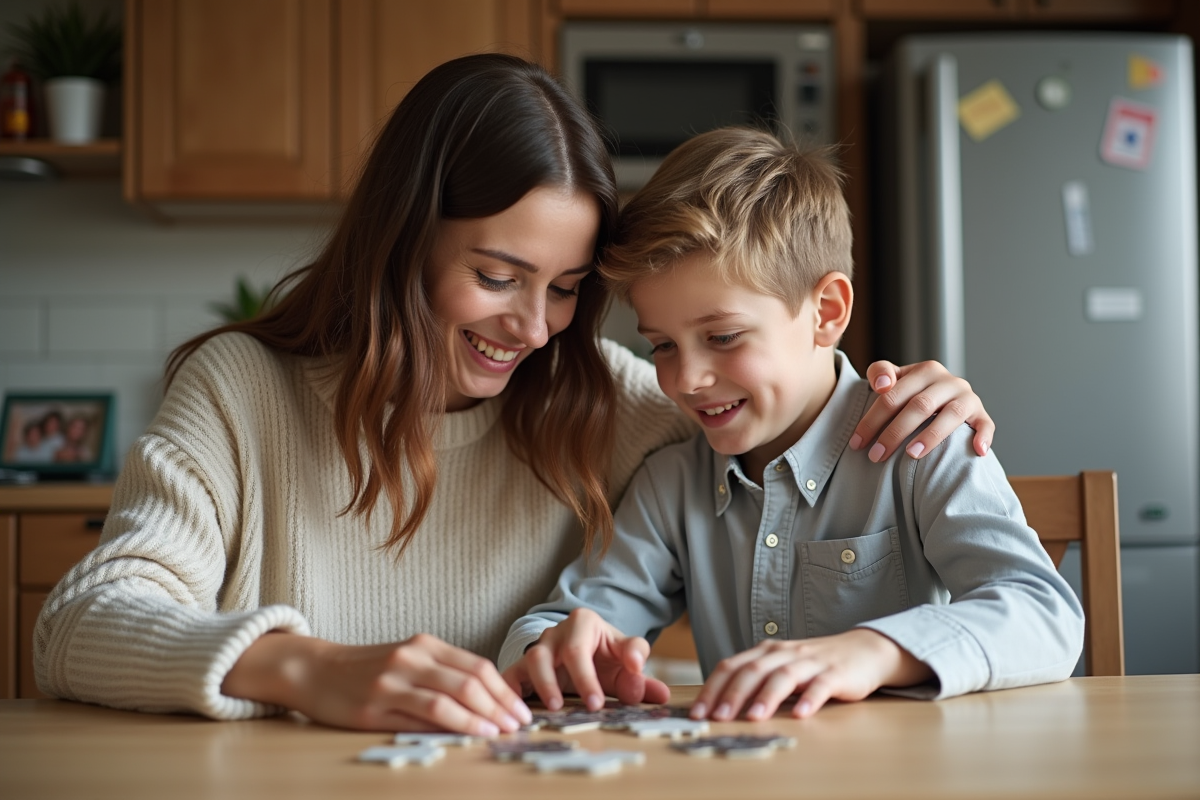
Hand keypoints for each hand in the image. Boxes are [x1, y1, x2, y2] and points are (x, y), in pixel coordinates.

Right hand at [221, 631, 531, 733]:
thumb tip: (484, 703)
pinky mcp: (376, 705)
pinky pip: (423, 714)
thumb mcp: (406, 662)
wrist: (314, 669)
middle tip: (520, 724)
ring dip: (483, 717)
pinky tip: (471, 733)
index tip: (522, 707)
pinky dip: (455, 724)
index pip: (477, 665)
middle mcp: (412, 657)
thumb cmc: (365, 669)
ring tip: (502, 732)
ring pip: (451, 697)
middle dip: (501, 704)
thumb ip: (440, 675)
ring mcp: (394, 680)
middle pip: (471, 680)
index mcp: (424, 645)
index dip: (504, 688)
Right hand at [502, 608, 670, 710]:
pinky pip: (510, 676)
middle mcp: (555, 632)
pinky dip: (510, 692)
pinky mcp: (522, 665)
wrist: (585, 650)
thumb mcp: (625, 659)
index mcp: (583, 623)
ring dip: (539, 686)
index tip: (597, 704)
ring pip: (529, 660)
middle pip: (548, 654)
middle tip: (576, 709)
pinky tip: (516, 713)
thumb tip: (659, 692)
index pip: (578, 650)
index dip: (586, 679)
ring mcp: (536, 647)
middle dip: (557, 684)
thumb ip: (641, 674)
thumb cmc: (606, 655)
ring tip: (552, 709)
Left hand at [689, 629, 931, 720]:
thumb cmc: (815, 664)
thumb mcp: (781, 667)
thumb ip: (756, 680)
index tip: (697, 712)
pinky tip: (801, 715)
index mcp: (766, 652)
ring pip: (784, 676)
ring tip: (753, 718)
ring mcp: (811, 662)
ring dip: (766, 697)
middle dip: (732, 694)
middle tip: (717, 717)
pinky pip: (821, 686)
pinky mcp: (836, 673)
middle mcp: (785, 653)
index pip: (732, 666)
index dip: (712, 688)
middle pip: (753, 670)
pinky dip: (810, 699)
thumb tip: (720, 705)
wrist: (863, 650)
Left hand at [851, 360, 994, 461]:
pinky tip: (976, 451)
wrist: (943, 396)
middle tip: (875, 456)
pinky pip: (985, 425)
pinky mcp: (981, 414)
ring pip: (951, 415)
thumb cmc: (912, 392)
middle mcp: (949, 381)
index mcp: (925, 371)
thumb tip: (881, 385)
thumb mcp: (895, 379)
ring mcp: (967, 398)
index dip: (872, 419)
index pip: (893, 395)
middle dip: (894, 433)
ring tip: (911, 454)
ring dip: (931, 435)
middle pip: (919, 406)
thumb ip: (880, 373)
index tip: (856, 443)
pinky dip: (982, 436)